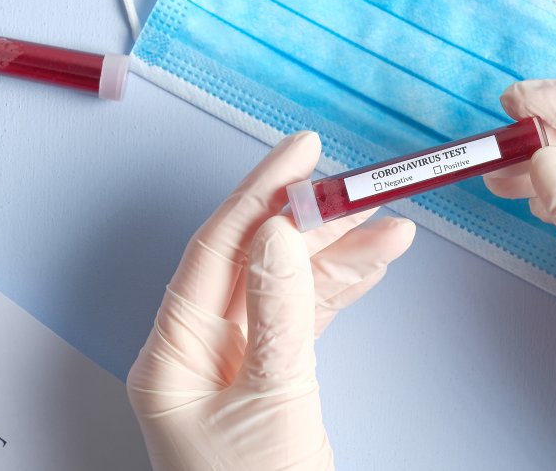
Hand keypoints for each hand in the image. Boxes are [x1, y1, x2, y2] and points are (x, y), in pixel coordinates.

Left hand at [127, 131, 415, 469]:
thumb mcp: (273, 404)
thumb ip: (277, 313)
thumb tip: (279, 233)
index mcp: (169, 356)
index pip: (212, 250)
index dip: (258, 192)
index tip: (300, 151)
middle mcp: (193, 352)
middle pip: (249, 261)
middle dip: (305, 221)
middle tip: (355, 187)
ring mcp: (230, 364)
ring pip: (282, 286)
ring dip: (335, 255)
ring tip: (386, 223)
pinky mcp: (267, 377)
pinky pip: (301, 319)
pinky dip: (338, 292)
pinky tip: (373, 263)